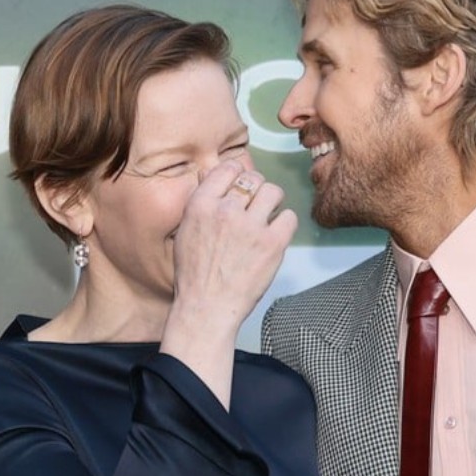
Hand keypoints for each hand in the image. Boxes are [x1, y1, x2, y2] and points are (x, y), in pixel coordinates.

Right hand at [169, 163, 297, 332]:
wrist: (206, 306)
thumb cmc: (195, 274)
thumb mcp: (186, 231)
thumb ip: (201, 203)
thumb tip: (211, 176)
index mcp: (201, 205)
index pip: (228, 169)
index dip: (238, 174)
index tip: (242, 184)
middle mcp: (226, 211)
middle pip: (253, 178)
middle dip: (257, 188)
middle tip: (257, 204)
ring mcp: (251, 227)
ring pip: (274, 192)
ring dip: (273, 201)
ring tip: (268, 216)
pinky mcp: (272, 244)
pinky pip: (289, 217)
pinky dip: (285, 223)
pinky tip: (276, 234)